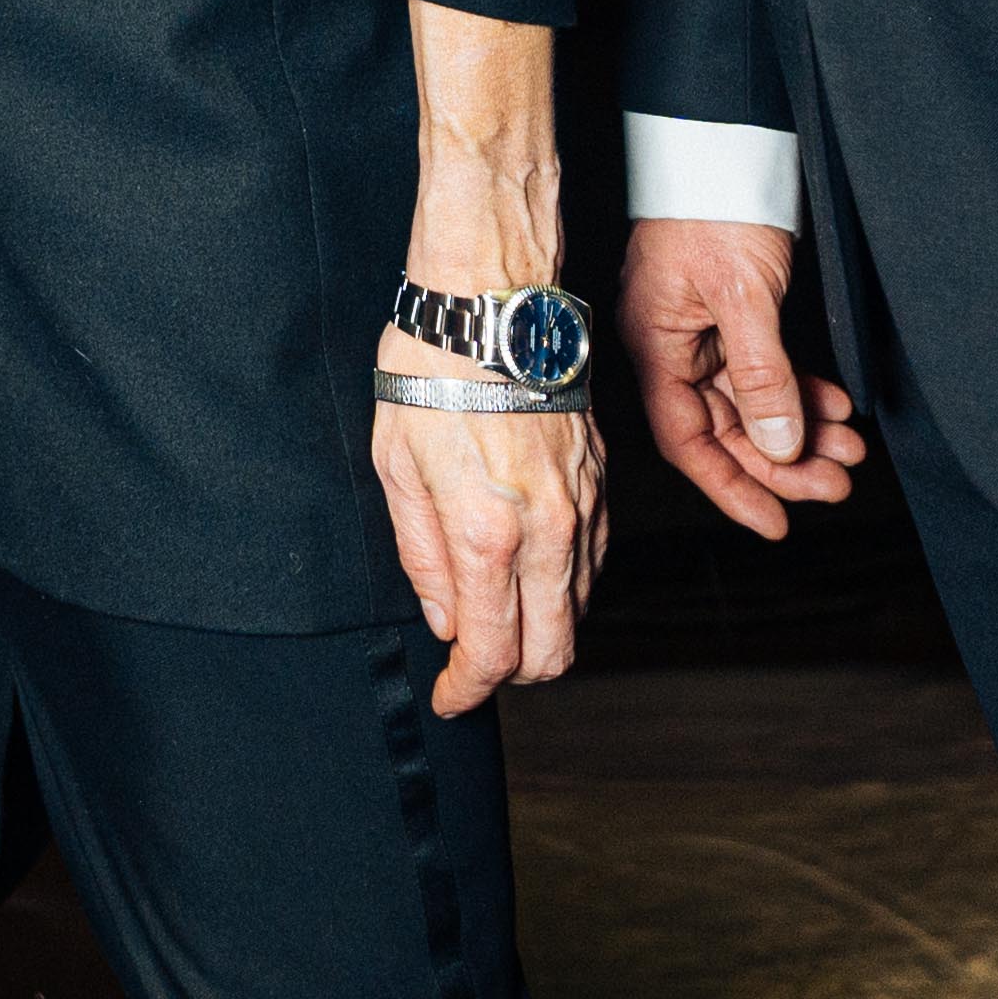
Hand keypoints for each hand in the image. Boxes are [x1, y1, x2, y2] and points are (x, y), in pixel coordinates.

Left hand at [372, 329, 604, 715]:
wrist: (492, 302)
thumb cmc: (430, 372)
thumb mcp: (396, 467)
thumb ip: (424, 555)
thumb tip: (446, 619)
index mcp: (487, 532)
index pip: (491, 651)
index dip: (466, 689)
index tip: (450, 696)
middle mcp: (546, 530)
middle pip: (552, 652)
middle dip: (510, 674)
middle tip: (471, 664)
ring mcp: (583, 508)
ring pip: (578, 611)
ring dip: (539, 630)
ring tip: (492, 612)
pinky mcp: (601, 484)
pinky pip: (590, 563)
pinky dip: (561, 586)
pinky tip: (524, 569)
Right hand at [622, 215, 859, 541]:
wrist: (720, 144)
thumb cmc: (712, 207)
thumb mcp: (741, 293)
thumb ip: (761, 371)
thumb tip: (779, 443)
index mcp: (655, 346)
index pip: (688, 439)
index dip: (731, 486)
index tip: (776, 522)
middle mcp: (673, 346)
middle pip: (726, 428)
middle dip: (781, 461)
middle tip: (836, 485)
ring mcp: (702, 331)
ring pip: (753, 403)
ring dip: (801, 429)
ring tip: (850, 451)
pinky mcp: (732, 313)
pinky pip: (767, 371)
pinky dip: (802, 392)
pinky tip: (836, 407)